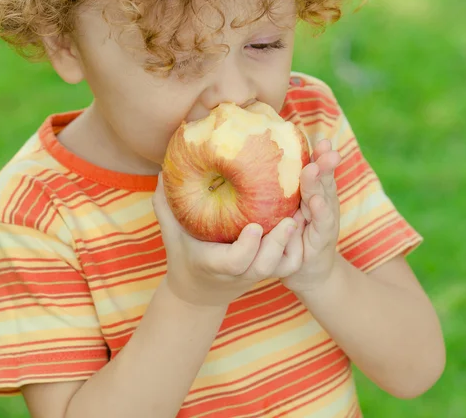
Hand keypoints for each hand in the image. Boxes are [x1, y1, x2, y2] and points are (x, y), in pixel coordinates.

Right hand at [152, 173, 302, 308]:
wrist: (198, 292)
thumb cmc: (184, 258)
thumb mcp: (171, 235)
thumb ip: (166, 207)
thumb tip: (162, 172)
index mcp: (214, 264)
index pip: (235, 262)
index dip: (247, 247)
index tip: (254, 227)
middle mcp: (239, 273)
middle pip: (264, 266)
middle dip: (278, 244)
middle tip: (290, 219)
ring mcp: (256, 273)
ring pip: (282, 267)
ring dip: (294, 243)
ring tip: (303, 214)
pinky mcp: (268, 269)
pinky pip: (288, 264)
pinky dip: (298, 246)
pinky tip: (303, 217)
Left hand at [281, 138, 341, 294]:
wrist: (305, 272)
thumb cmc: (289, 233)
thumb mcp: (283, 206)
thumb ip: (275, 186)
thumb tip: (249, 157)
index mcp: (312, 192)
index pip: (317, 169)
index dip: (319, 154)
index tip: (320, 139)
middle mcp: (322, 203)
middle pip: (324, 179)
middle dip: (325, 162)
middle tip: (324, 145)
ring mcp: (324, 221)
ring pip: (324, 198)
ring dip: (320, 183)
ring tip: (314, 167)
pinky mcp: (321, 241)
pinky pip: (321, 225)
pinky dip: (320, 213)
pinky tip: (316, 202)